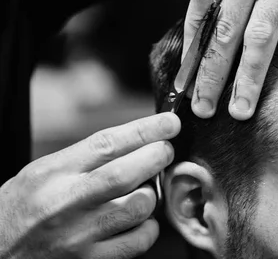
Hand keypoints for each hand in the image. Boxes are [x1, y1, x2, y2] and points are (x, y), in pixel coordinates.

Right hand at [0, 113, 179, 258]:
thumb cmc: (21, 209)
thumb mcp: (43, 172)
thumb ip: (86, 158)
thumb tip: (139, 140)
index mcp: (53, 173)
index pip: (107, 143)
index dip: (145, 129)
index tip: (169, 122)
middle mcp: (65, 203)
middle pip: (126, 173)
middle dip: (157, 156)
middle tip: (164, 151)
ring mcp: (78, 235)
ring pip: (139, 206)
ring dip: (152, 193)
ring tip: (144, 189)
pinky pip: (138, 240)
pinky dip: (148, 227)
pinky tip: (137, 221)